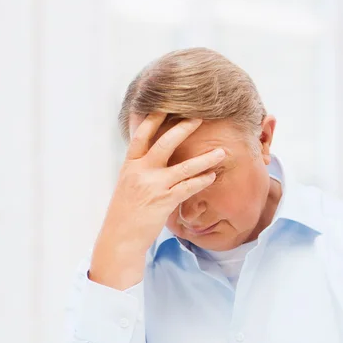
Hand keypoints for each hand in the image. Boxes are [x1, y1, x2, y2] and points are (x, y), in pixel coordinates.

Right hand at [89, 113, 225, 288]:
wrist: (120, 237)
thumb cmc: (125, 214)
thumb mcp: (127, 186)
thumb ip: (140, 170)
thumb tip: (153, 159)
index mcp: (130, 165)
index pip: (141, 135)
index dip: (153, 119)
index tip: (165, 105)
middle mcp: (141, 171)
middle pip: (165, 142)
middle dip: (183, 128)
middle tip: (199, 118)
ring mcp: (154, 186)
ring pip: (185, 166)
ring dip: (206, 158)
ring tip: (221, 152)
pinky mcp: (165, 201)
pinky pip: (189, 187)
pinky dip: (202, 181)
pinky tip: (212, 177)